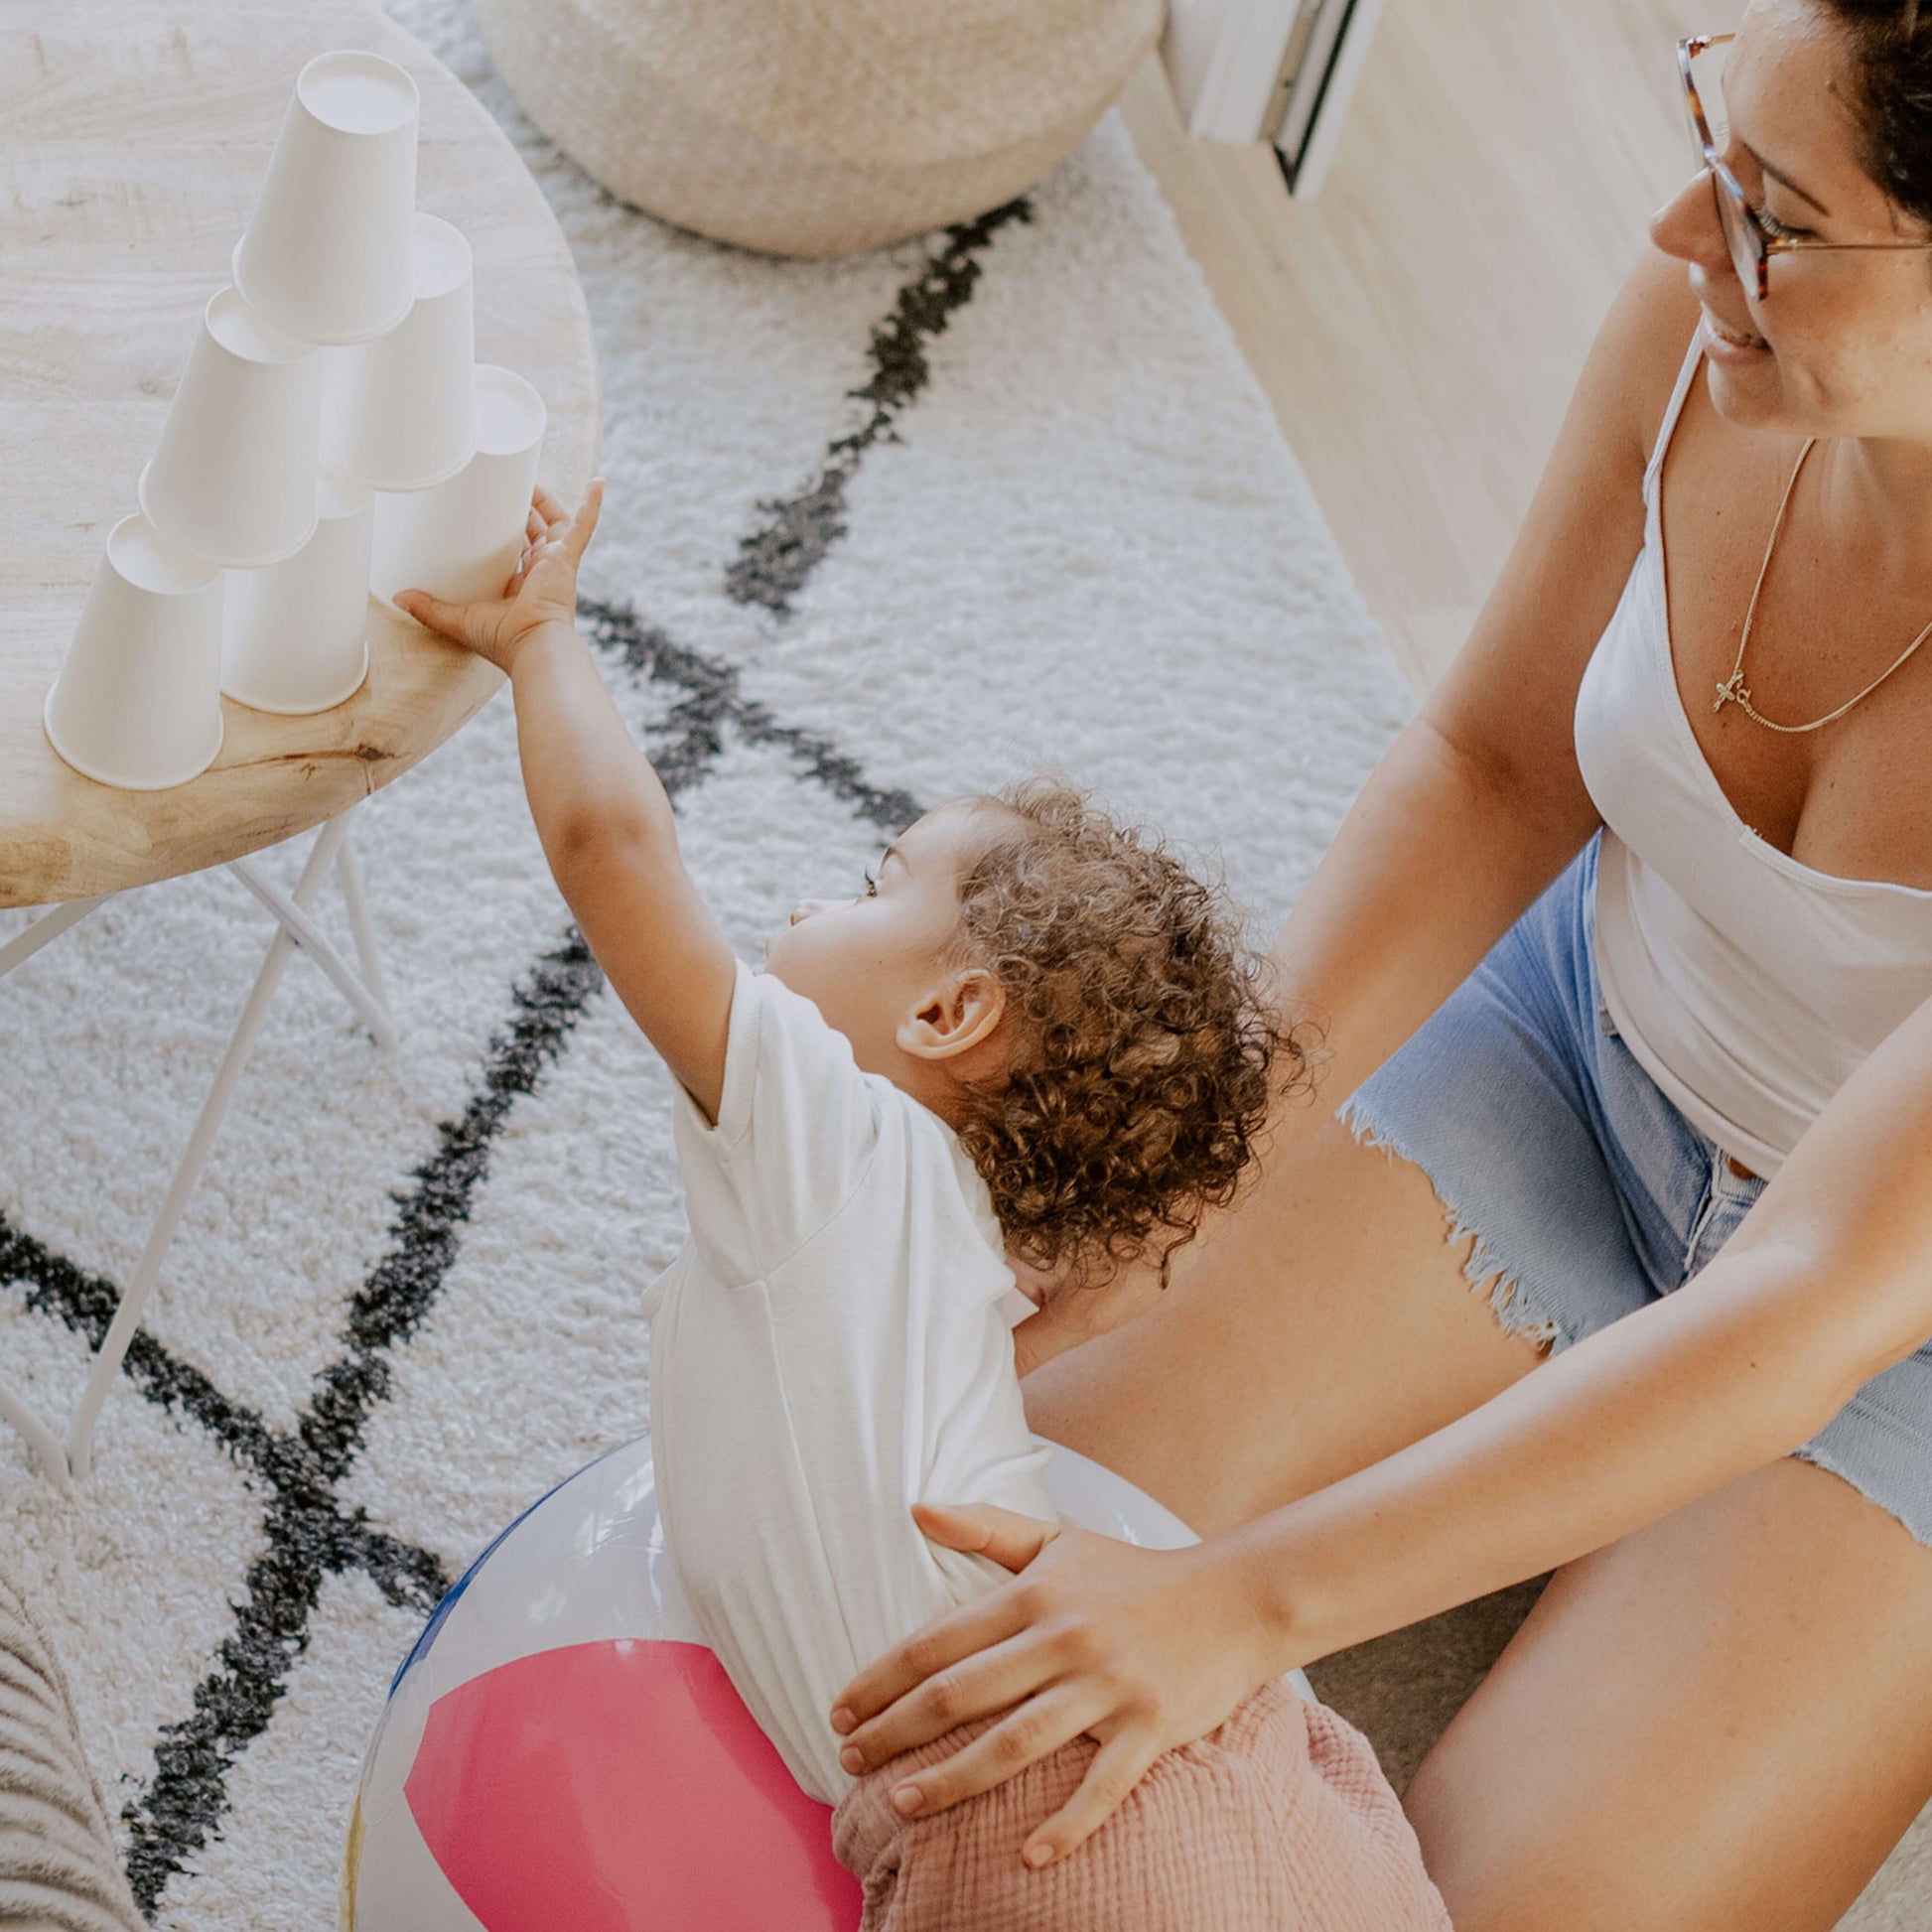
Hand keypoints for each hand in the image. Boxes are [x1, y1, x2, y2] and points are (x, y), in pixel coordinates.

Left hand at [394, 478, 603, 673]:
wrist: (533, 647)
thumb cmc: (503, 641)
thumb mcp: (459, 620)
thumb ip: (429, 609)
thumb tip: (397, 598)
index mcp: (523, 585)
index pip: (517, 551)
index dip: (508, 533)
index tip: (492, 514)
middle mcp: (542, 572)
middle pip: (536, 530)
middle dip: (525, 509)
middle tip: (507, 486)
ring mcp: (557, 563)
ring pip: (556, 521)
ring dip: (546, 499)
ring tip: (531, 477)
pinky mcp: (567, 558)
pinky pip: (584, 526)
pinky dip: (592, 505)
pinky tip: (598, 483)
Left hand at [828, 1501, 1276, 1867]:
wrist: (1233, 1597)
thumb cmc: (1133, 1574)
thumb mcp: (1057, 1540)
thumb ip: (985, 1527)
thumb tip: (915, 1508)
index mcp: (1034, 1595)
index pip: (937, 1643)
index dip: (880, 1679)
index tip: (839, 1711)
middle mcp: (1064, 1639)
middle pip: (960, 1693)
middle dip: (895, 1730)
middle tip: (848, 1762)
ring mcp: (1107, 1687)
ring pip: (1015, 1742)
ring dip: (952, 1778)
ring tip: (900, 1803)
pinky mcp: (1150, 1728)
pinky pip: (1101, 1786)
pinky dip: (1067, 1825)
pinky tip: (1028, 1858)